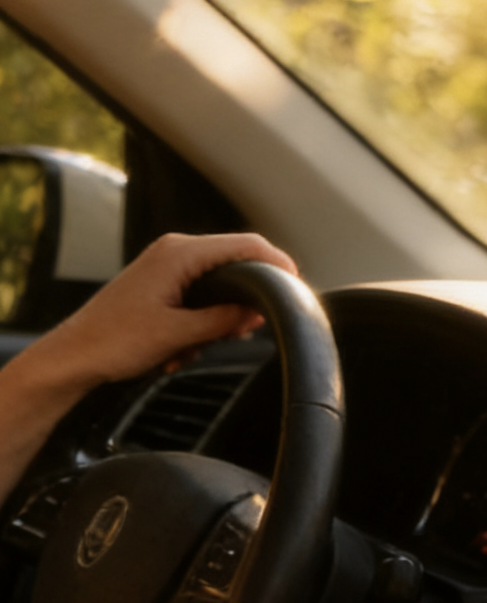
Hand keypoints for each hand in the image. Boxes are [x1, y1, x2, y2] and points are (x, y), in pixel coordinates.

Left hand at [34, 232, 297, 388]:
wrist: (74, 356)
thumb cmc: (115, 342)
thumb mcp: (179, 334)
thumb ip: (224, 318)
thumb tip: (256, 310)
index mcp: (179, 254)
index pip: (244, 245)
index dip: (277, 262)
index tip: (296, 282)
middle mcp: (174, 252)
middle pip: (234, 263)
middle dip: (245, 298)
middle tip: (246, 329)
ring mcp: (167, 267)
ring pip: (219, 284)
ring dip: (220, 316)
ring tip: (202, 344)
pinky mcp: (162, 284)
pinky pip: (201, 295)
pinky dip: (203, 320)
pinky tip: (185, 345)